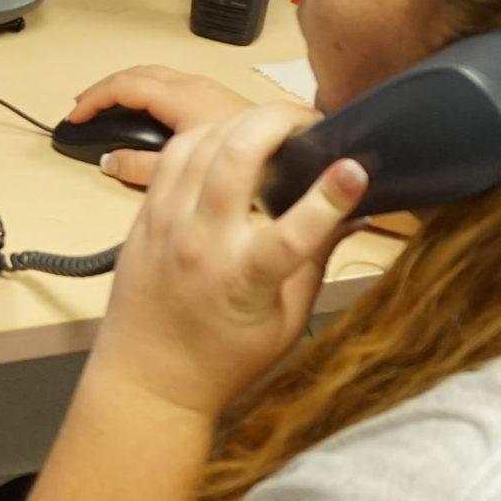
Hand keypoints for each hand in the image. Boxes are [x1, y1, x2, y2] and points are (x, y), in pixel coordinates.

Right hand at [64, 66, 252, 187]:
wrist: (296, 158)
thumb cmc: (248, 165)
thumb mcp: (185, 173)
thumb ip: (141, 167)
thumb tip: (109, 161)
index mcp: (183, 98)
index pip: (125, 85)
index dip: (94, 98)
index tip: (74, 116)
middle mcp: (194, 86)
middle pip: (138, 74)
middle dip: (105, 88)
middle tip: (82, 109)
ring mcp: (208, 90)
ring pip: (155, 77)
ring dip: (126, 89)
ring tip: (106, 109)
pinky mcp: (218, 100)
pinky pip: (171, 86)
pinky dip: (146, 94)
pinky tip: (144, 114)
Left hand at [85, 102, 368, 418]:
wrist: (147, 379)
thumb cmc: (224, 360)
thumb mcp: (286, 321)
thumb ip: (317, 261)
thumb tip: (356, 213)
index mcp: (243, 281)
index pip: (293, 232)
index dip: (328, 198)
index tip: (356, 168)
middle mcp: (201, 244)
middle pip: (236, 158)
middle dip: (278, 121)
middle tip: (308, 122)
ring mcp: (166, 224)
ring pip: (201, 141)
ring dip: (242, 120)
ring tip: (274, 125)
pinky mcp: (144, 215)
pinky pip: (173, 153)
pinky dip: (206, 134)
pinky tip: (231, 137)